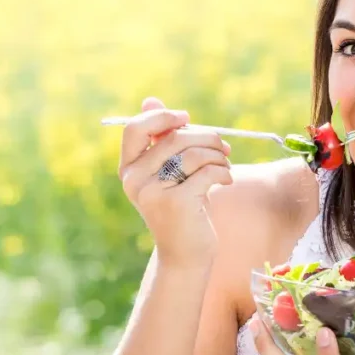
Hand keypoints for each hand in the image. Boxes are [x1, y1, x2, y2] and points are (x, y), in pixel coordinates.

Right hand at [117, 97, 232, 267]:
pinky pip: (206, 172)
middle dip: (205, 136)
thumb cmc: (182, 208)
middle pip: (173, 138)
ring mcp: (153, 192)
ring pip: (192, 154)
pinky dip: (222, 172)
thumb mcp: (169, 172)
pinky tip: (226, 180)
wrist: (186, 254)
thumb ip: (160, 139)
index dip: (162, 117)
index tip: (186, 118)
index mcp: (128, 169)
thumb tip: (150, 99)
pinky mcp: (176, 203)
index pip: (135, 128)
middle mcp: (134, 180)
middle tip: (223, 145)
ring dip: (217, 155)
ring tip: (226, 164)